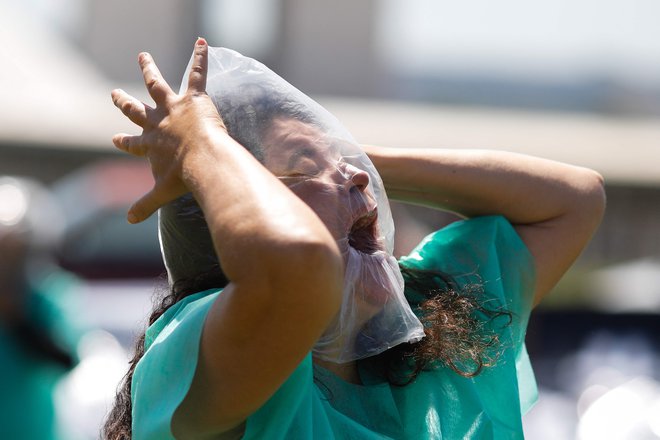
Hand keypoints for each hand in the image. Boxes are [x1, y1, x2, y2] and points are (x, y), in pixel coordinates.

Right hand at [111, 38, 225, 222]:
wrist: (204, 161)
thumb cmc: (185, 178)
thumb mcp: (162, 193)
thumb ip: (145, 206)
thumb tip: (128, 222)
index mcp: (149, 146)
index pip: (132, 144)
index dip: (123, 142)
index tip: (114, 138)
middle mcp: (157, 124)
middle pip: (135, 111)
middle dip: (123, 103)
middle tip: (113, 94)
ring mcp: (173, 108)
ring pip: (156, 85)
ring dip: (149, 70)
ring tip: (143, 56)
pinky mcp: (193, 98)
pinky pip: (196, 74)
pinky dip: (200, 58)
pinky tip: (202, 42)